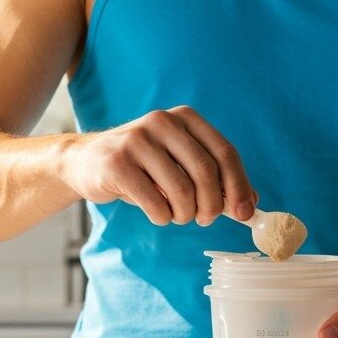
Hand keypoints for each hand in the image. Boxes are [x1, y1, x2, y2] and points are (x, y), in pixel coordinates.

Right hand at [60, 106, 255, 225]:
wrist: (86, 162)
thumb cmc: (144, 168)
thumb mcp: (181, 164)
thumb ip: (215, 179)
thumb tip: (250, 204)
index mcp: (186, 118)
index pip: (225, 152)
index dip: (239, 186)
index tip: (245, 213)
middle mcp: (163, 122)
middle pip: (207, 172)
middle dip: (212, 206)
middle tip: (206, 219)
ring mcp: (137, 140)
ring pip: (182, 191)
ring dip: (185, 214)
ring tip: (177, 215)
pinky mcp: (117, 163)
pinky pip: (155, 204)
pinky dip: (162, 217)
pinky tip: (157, 213)